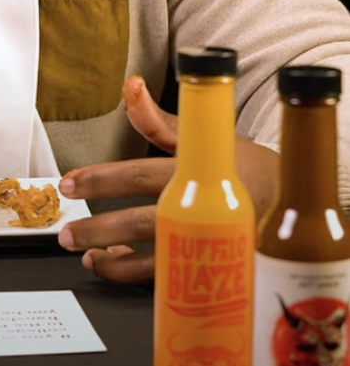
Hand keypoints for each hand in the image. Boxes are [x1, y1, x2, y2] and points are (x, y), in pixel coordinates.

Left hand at [56, 76, 277, 284]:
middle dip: (100, 228)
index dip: (102, 179)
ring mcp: (210, 245)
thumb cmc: (247, 168)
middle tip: (67, 232)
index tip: (69, 182)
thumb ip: (159, 120)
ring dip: (115, 262)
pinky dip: (138, 276)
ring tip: (87, 256)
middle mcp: (202, 212)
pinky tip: (115, 266)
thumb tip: (131, 85)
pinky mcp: (215, 270)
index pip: (140, 174)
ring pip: (156, 260)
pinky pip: (172, 280)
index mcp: (197, 174)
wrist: (298, 206)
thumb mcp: (206, 137)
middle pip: (144, 222)